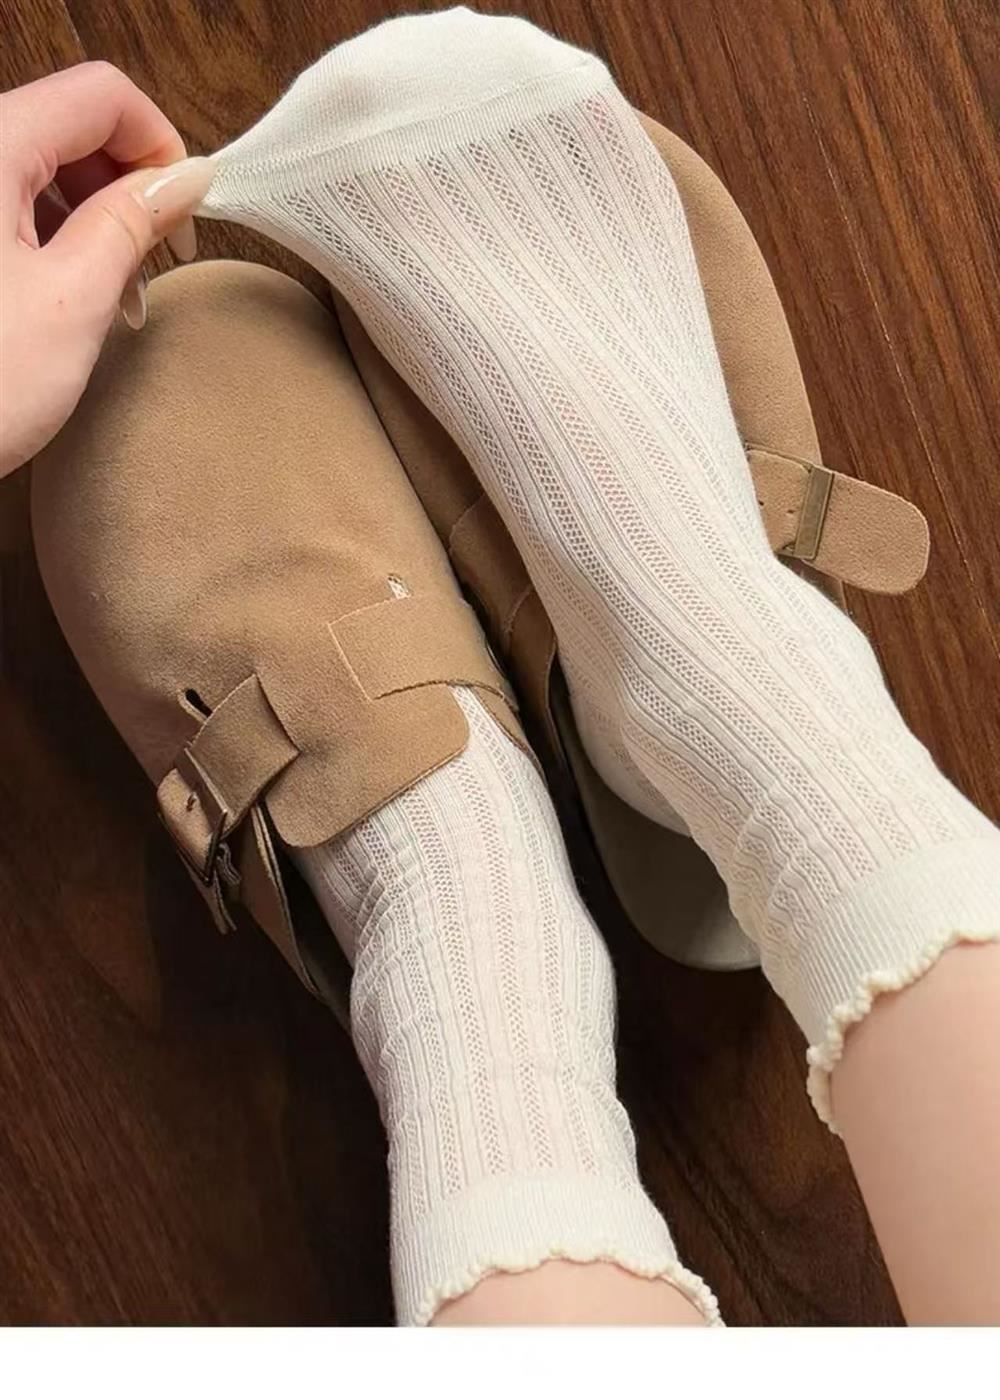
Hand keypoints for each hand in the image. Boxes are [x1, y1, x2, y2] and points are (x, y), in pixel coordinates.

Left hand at [0, 62, 215, 476]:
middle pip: (69, 125)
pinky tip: (68, 297)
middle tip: (157, 264)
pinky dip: (51, 238)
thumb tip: (188, 178)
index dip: (159, 146)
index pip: (100, 96)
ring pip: (40, 167)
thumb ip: (131, 224)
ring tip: (115, 295)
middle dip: (127, 187)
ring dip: (93, 217)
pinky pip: (9, 205)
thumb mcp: (72, 300)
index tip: (185, 216)